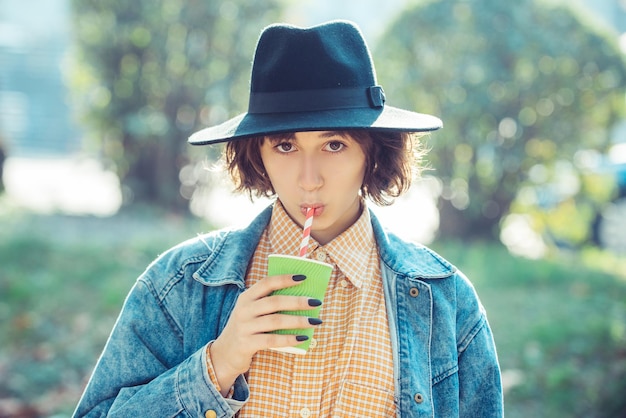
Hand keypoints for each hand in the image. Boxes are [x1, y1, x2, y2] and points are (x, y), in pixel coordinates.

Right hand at [209, 274, 321, 394]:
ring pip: (276, 321)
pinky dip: (289, 339)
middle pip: (275, 302)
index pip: (267, 283)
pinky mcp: (246, 344)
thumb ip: (268, 304)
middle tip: (316, 302)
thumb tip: (302, 297)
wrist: (225, 354)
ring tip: (315, 321)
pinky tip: (303, 338)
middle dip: (298, 301)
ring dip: (298, 320)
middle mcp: (244, 310)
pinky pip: (272, 340)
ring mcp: (244, 327)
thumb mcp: (252, 312)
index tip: (304, 277)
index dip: (285, 279)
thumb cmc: (246, 329)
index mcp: (246, 297)